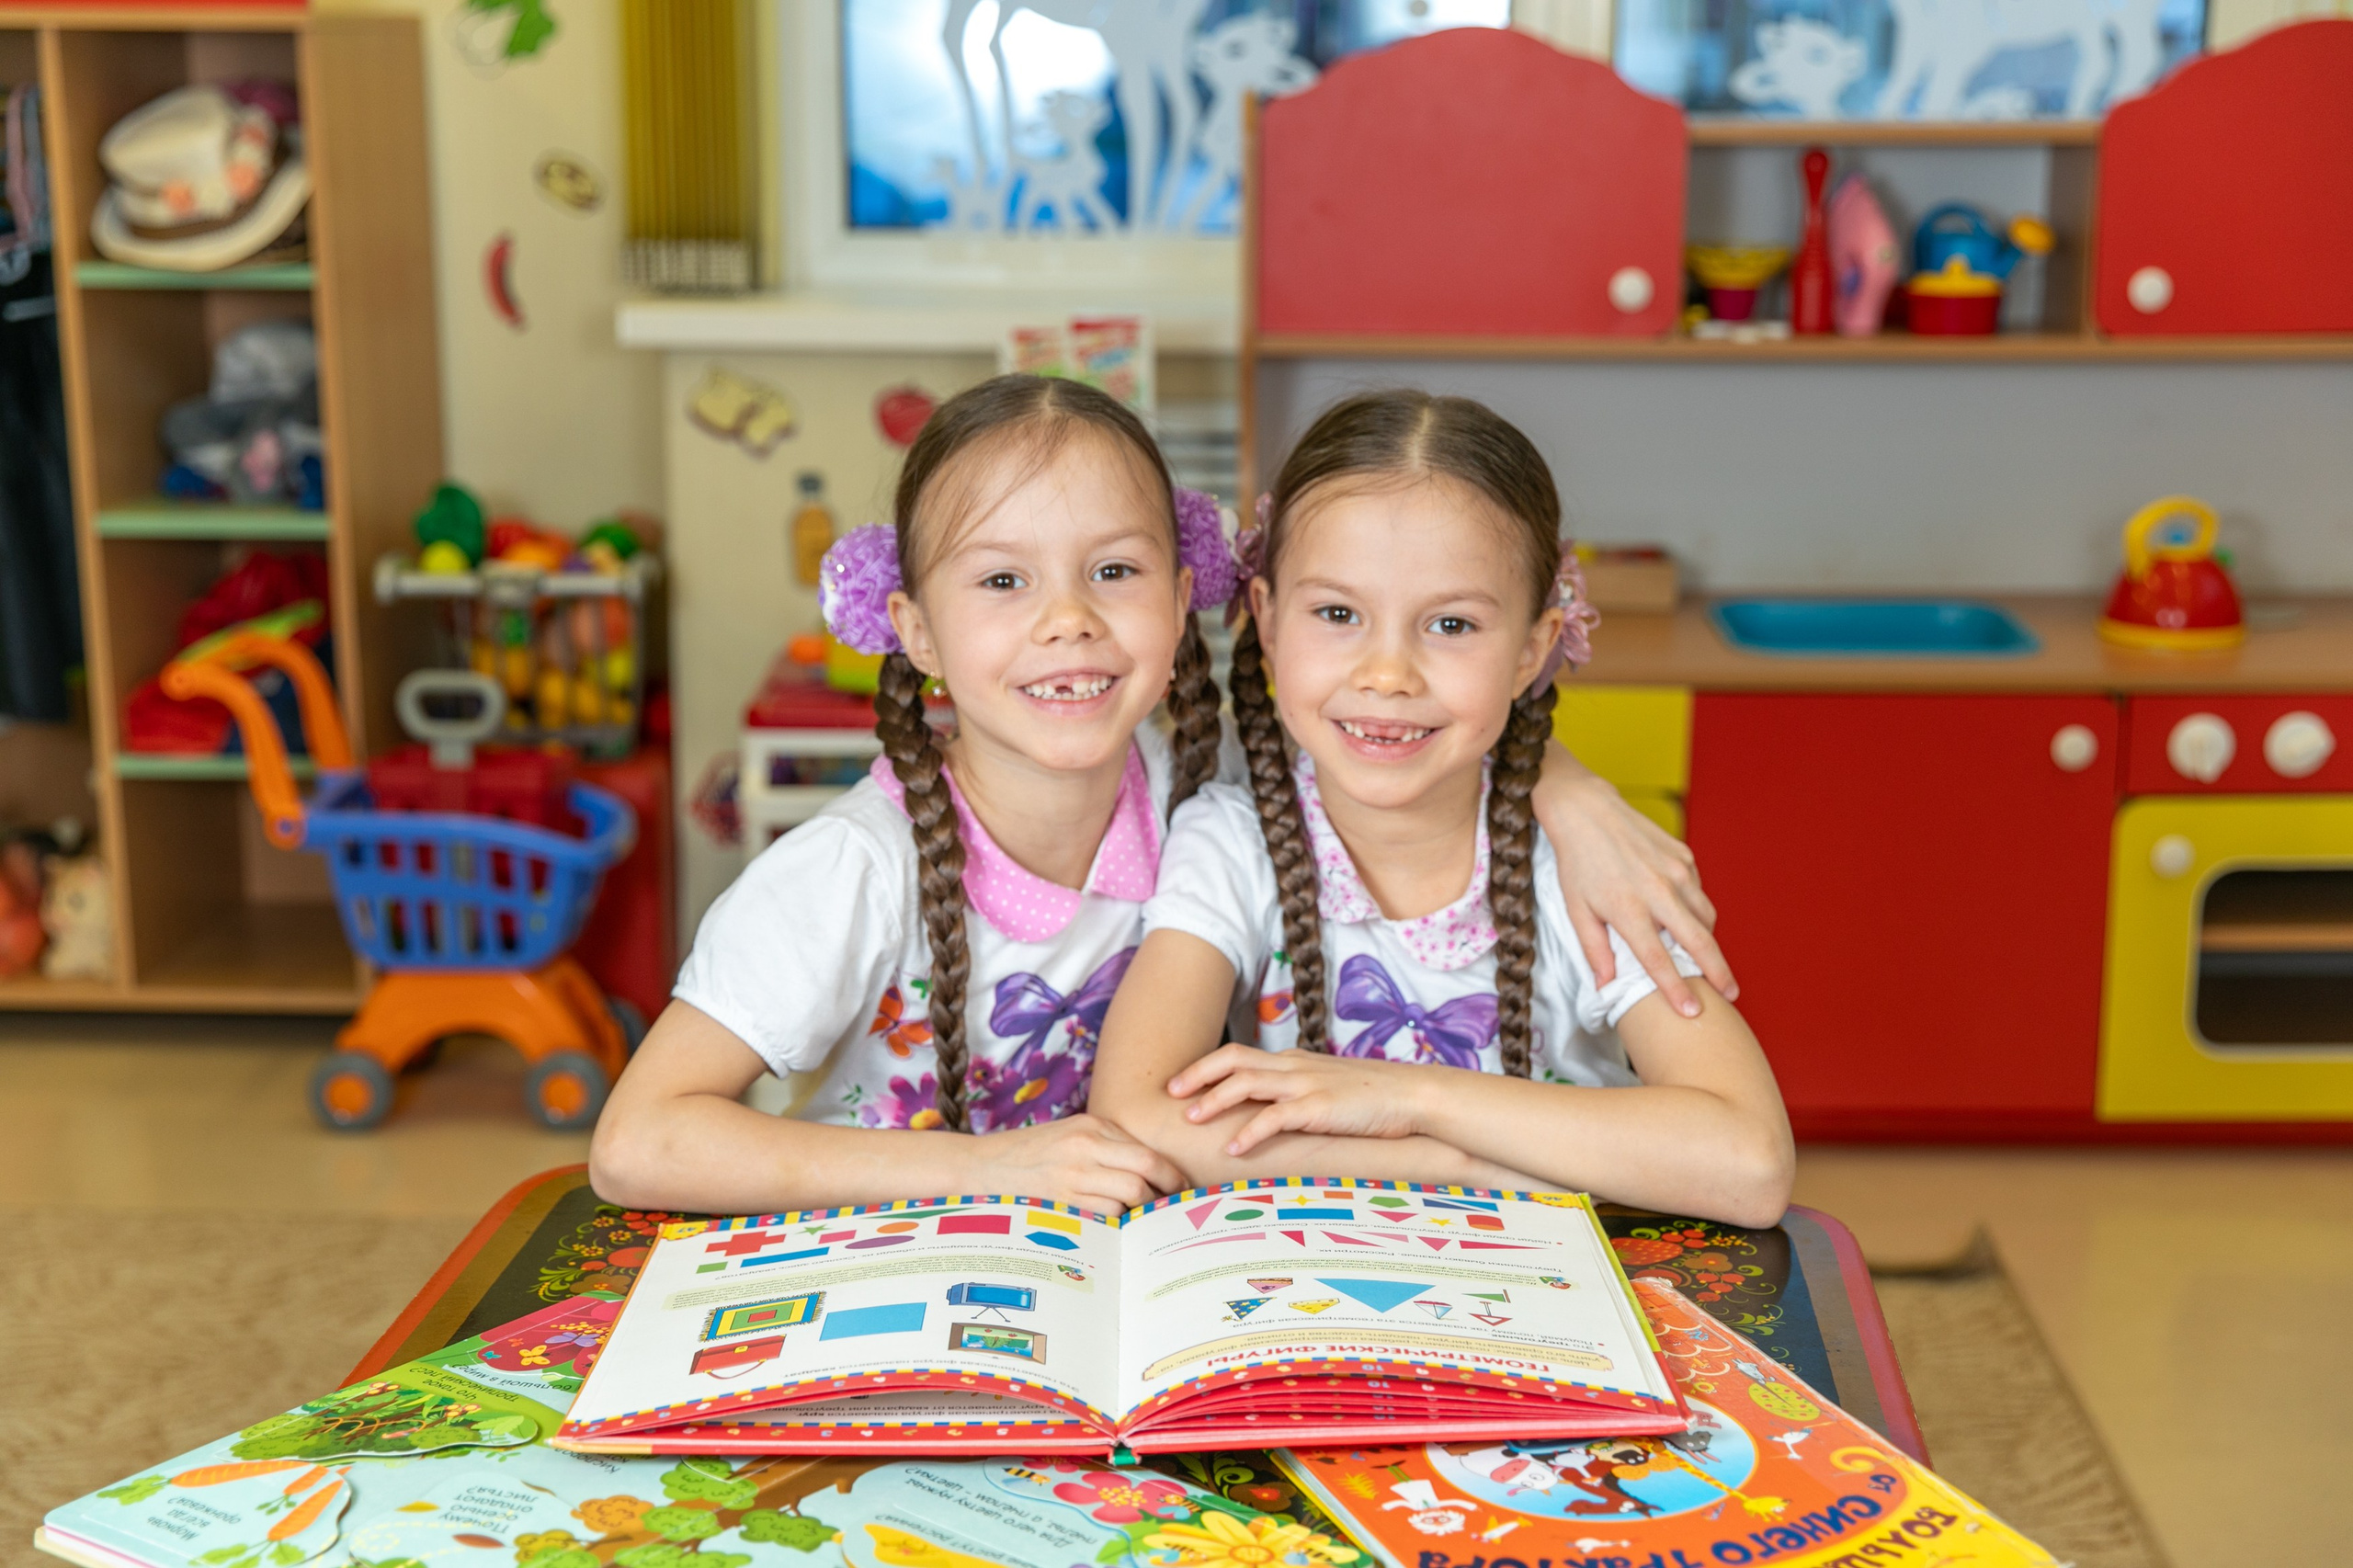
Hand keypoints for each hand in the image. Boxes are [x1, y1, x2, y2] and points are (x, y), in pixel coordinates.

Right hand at [964, 1115, 1186, 1216]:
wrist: (981, 1167)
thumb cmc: (1030, 1153)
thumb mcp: (1070, 1134)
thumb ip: (1108, 1145)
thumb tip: (1153, 1171)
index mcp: (1091, 1128)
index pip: (1147, 1153)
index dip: (1172, 1174)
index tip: (1181, 1188)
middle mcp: (1084, 1148)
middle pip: (1145, 1171)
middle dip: (1167, 1192)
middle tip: (1174, 1207)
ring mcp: (1071, 1176)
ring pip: (1129, 1197)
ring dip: (1141, 1212)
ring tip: (1143, 1220)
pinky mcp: (1060, 1203)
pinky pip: (1104, 1218)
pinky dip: (1116, 1225)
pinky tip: (1115, 1229)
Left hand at [1169, 1044, 1428, 1157]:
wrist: (1414, 1094)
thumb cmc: (1373, 1097)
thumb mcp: (1329, 1088)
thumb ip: (1299, 1094)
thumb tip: (1272, 1112)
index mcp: (1294, 1062)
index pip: (1239, 1055)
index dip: (1205, 1067)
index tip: (1179, 1083)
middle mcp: (1294, 1067)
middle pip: (1233, 1062)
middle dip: (1197, 1076)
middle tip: (1170, 1096)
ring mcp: (1306, 1085)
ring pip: (1246, 1083)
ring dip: (1213, 1100)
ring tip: (1189, 1118)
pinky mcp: (1320, 1107)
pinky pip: (1276, 1117)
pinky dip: (1250, 1131)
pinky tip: (1233, 1147)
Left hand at [1543, 772, 1735, 1015]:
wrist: (1588, 811)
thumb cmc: (1578, 864)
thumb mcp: (1576, 909)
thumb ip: (1594, 949)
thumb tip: (1606, 986)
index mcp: (1628, 908)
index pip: (1657, 959)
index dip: (1676, 989)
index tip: (1692, 1012)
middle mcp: (1658, 890)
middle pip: (1698, 941)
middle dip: (1718, 971)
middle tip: (1730, 994)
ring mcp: (1676, 871)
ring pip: (1706, 916)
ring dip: (1709, 941)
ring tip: (1707, 960)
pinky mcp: (1685, 856)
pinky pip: (1699, 893)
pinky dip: (1696, 909)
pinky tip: (1682, 916)